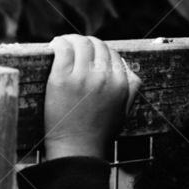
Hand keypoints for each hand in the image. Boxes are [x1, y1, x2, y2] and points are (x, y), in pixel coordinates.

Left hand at [43, 34, 140, 159]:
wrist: (77, 148)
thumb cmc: (99, 133)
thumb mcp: (123, 112)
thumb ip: (131, 91)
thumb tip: (133, 72)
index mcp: (121, 84)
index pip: (113, 53)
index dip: (101, 51)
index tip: (90, 54)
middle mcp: (104, 78)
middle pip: (98, 45)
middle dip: (87, 43)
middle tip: (76, 47)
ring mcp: (82, 77)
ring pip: (81, 43)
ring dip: (72, 40)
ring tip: (64, 44)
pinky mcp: (62, 78)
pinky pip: (63, 48)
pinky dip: (59, 43)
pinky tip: (55, 46)